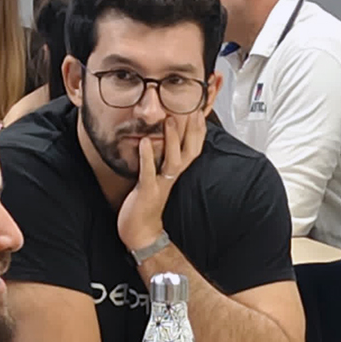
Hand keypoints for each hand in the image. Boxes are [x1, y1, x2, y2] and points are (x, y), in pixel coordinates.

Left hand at [118, 112, 207, 250]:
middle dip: (192, 131)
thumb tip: (166, 144)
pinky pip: (148, 173)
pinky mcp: (147, 191)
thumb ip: (163, 162)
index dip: (198, 131)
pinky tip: (143, 142)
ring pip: (172, 161)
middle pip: (189, 152)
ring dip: (172, 140)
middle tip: (192, 109)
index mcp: (176, 173)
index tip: (199, 110)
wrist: (140, 232)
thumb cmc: (147, 203)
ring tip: (170, 120)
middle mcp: (172, 177)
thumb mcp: (159, 178)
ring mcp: (161, 184)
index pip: (193, 149)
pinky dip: (147, 157)